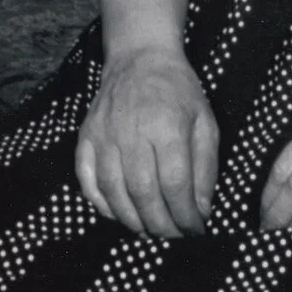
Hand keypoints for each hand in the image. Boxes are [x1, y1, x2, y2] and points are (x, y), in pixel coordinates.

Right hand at [76, 46, 217, 237]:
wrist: (140, 56)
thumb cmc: (178, 90)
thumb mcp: (205, 122)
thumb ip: (205, 168)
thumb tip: (201, 211)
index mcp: (166, 125)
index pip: (175, 184)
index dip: (186, 216)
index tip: (195, 230)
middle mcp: (132, 131)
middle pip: (143, 192)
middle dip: (161, 224)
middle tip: (173, 236)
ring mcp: (104, 133)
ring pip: (113, 190)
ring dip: (131, 220)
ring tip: (149, 230)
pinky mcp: (86, 135)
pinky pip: (86, 178)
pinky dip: (100, 203)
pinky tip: (117, 213)